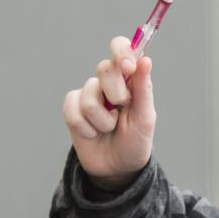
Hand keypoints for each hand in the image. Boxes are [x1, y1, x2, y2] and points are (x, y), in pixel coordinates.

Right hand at [60, 35, 157, 184]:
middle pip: (104, 68)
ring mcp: (88, 95)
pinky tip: (93, 134)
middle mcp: (107, 83)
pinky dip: (86, 127)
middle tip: (122, 109)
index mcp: (128, 79)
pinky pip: (73, 110)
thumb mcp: (145, 118)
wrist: (117, 169)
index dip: (122, 51)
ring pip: (89, 95)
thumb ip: (143, 89)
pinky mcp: (72, 109)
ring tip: (109, 128)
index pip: (121, 48)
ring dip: (102, 120)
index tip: (128, 67)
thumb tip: (145, 59)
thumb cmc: (135, 142)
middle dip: (116, 93)